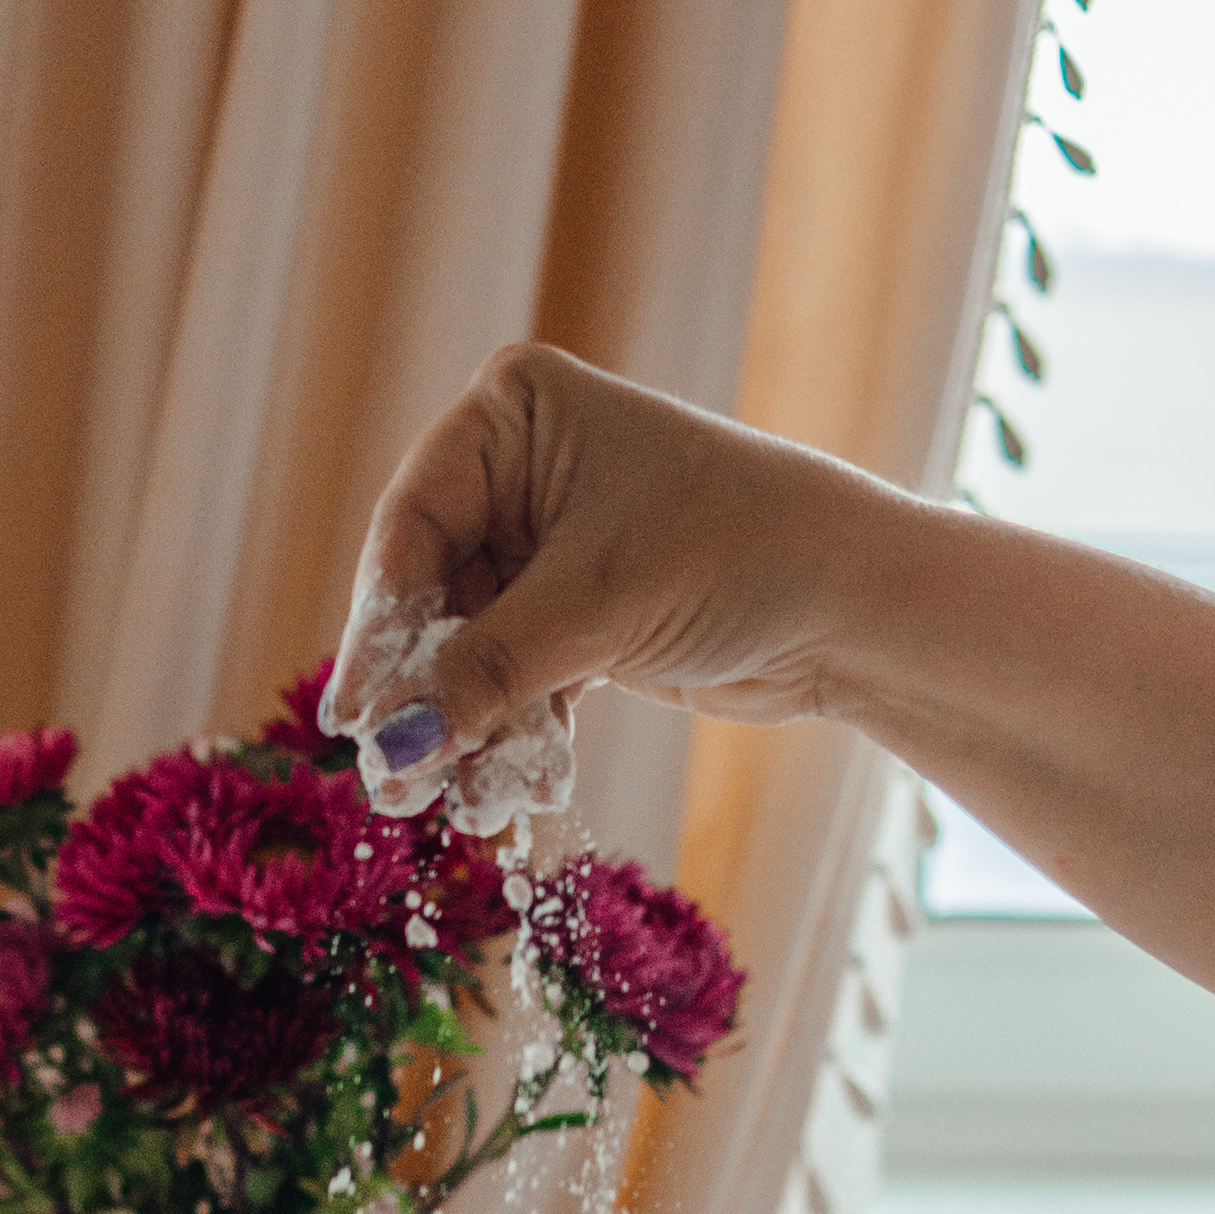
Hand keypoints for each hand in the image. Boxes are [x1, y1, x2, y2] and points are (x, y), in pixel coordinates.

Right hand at [321, 344, 896, 827]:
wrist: (858, 606)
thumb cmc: (739, 554)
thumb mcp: (597, 609)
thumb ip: (483, 675)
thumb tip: (388, 747)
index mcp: (514, 412)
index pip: (411, 526)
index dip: (382, 629)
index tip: (356, 718)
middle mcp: (522, 466)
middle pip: (432, 593)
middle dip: (427, 691)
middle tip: (398, 779)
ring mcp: (549, 541)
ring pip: (470, 646)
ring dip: (470, 726)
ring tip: (469, 800)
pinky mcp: (579, 611)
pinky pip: (514, 675)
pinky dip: (512, 730)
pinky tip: (514, 787)